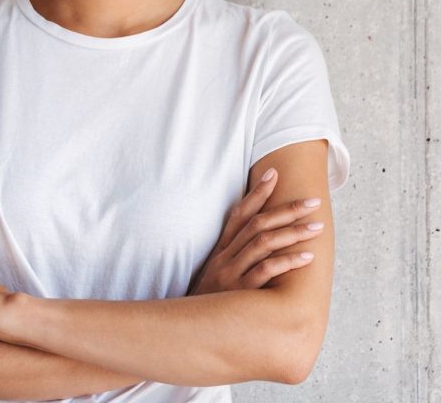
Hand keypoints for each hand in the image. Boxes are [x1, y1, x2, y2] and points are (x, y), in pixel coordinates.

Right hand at [187, 168, 323, 295]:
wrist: (190, 331)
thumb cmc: (210, 303)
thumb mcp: (215, 275)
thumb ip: (233, 258)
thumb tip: (260, 243)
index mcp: (221, 249)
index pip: (240, 213)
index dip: (257, 193)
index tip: (274, 173)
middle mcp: (226, 256)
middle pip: (257, 224)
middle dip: (286, 210)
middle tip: (313, 201)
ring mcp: (232, 272)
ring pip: (263, 243)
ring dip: (292, 232)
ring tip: (316, 227)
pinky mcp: (240, 292)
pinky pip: (266, 271)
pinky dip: (287, 261)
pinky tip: (306, 256)